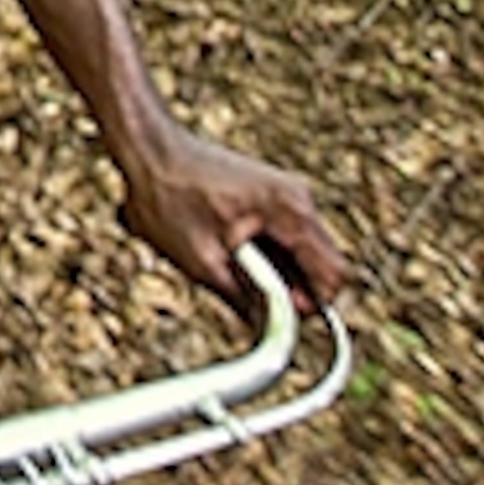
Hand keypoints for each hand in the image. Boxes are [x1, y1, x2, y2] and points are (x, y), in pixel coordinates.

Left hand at [113, 118, 348, 320]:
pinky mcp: (272, 198)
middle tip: (245, 294)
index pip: (335, 275)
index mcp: (290, 211)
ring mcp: (286, 196)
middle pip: (321, 267)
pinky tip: (227, 251)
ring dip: (275, 274)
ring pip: (301, 256)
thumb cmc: (168, 197)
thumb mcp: (203, 262)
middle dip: (290, 291)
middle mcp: (298, 199)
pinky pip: (284, 240)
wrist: (148, 149)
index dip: (311, 306)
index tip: (278, 318)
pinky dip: (265, 257)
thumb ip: (246, 301)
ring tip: (226, 263)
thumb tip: (273, 335)